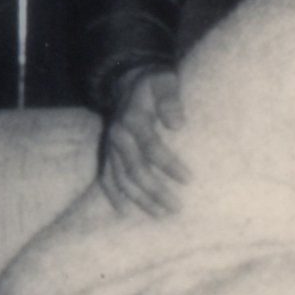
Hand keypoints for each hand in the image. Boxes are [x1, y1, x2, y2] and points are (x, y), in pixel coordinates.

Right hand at [98, 67, 190, 217]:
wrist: (129, 81)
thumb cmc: (154, 83)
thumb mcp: (164, 82)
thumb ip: (170, 100)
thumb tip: (177, 124)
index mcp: (133, 119)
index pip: (151, 147)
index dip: (168, 165)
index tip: (188, 179)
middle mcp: (118, 136)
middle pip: (135, 169)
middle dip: (155, 191)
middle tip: (176, 207)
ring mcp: (111, 147)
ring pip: (121, 179)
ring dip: (139, 199)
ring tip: (160, 214)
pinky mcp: (107, 154)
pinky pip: (106, 178)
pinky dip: (114, 195)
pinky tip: (125, 211)